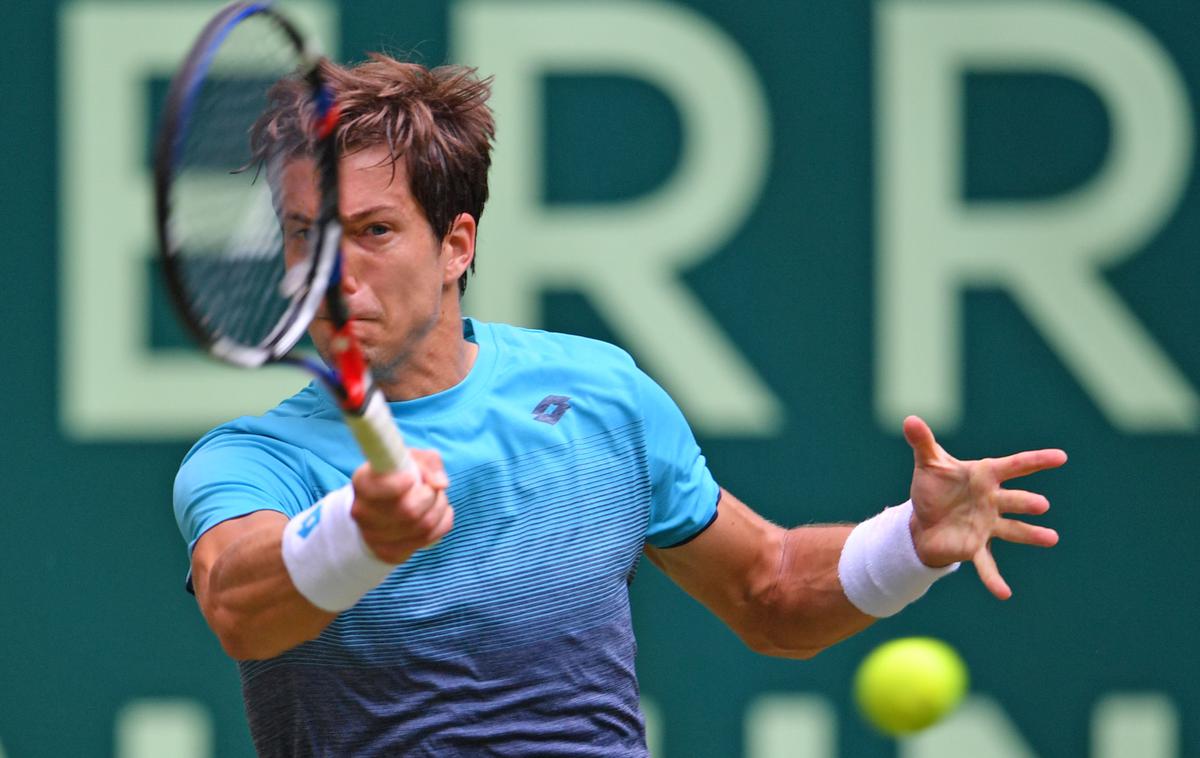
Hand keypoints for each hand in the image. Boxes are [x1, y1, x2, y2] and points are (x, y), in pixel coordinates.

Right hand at [350, 449, 452, 563]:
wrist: (383, 507)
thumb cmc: (399, 475)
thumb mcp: (411, 458)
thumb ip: (428, 462)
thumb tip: (440, 484)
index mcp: (362, 483)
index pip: (378, 488)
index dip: (400, 483)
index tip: (412, 477)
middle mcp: (363, 512)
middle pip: (408, 510)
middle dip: (430, 495)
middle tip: (431, 488)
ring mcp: (374, 537)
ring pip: (423, 526)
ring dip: (439, 508)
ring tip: (437, 498)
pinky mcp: (390, 553)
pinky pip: (429, 538)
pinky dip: (442, 523)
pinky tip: (439, 513)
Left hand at [903, 415, 1065, 599]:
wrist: (922, 519)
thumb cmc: (934, 487)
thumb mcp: (928, 463)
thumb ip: (922, 441)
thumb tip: (910, 418)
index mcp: (984, 476)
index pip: (1013, 466)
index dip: (1036, 461)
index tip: (1060, 457)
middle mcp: (992, 501)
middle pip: (1013, 500)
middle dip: (1026, 503)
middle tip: (1040, 505)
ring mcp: (986, 525)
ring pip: (1012, 530)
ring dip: (1030, 535)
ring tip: (1051, 538)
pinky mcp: (974, 547)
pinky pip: (986, 564)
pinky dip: (994, 579)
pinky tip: (1004, 594)